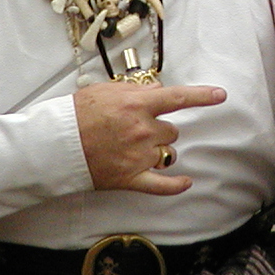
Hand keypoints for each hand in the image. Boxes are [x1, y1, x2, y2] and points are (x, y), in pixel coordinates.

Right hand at [72, 80, 224, 194]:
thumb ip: (135, 89)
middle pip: (171, 130)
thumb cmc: (76, 114)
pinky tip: (186, 182)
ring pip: (167, 152)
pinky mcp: (131, 178)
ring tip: (137, 148)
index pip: (178, 98)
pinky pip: (161, 185)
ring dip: (159, 149)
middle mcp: (143, 130)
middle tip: (138, 129)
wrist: (55, 144)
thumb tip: (158, 90)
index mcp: (137, 105)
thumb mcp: (105, 90)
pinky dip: (175, 185)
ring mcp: (138, 156)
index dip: (202, 96)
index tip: (220, 95)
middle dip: (160, 128)